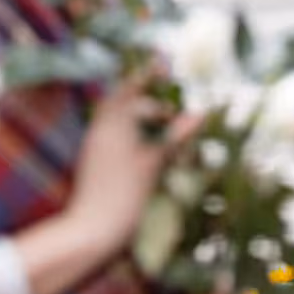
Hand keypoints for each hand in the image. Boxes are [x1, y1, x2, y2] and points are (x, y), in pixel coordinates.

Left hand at [65, 79, 201, 254]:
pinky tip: (146, 147)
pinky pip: (113, 136)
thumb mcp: (154, 163)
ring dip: (138, 117)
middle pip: (121, 102)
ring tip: (162, 127)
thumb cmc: (125, 196)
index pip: (130, 89)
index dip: (146, 75)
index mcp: (113, 125)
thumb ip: (176, 135)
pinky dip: (131, 133)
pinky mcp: (94, 162)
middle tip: (170, 108)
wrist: (91, 230)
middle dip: (144, 99)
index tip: (162, 63)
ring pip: (116, 120)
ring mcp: (95, 147)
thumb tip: (201, 113)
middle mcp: (100, 131)